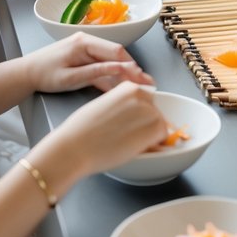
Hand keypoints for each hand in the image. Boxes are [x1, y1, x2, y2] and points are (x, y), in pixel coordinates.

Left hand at [24, 32, 154, 93]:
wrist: (25, 73)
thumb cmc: (44, 75)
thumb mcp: (70, 78)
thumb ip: (96, 72)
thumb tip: (120, 69)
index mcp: (84, 42)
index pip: (115, 52)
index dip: (131, 66)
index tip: (142, 79)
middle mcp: (88, 40)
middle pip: (117, 54)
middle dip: (133, 69)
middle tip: (148, 84)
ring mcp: (86, 47)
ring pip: (112, 59)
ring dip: (125, 72)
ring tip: (140, 84)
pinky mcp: (84, 55)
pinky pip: (102, 63)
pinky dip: (113, 73)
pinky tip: (122, 84)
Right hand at [51, 82, 167, 175]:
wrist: (74, 148)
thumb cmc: (80, 131)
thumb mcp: (101, 105)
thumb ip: (120, 105)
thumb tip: (128, 114)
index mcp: (127, 87)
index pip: (145, 99)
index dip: (138, 115)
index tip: (129, 125)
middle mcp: (141, 95)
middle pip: (153, 110)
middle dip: (145, 124)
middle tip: (126, 137)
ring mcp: (149, 110)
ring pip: (159, 123)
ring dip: (149, 135)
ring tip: (127, 143)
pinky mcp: (154, 128)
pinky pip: (162, 136)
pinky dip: (154, 144)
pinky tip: (134, 148)